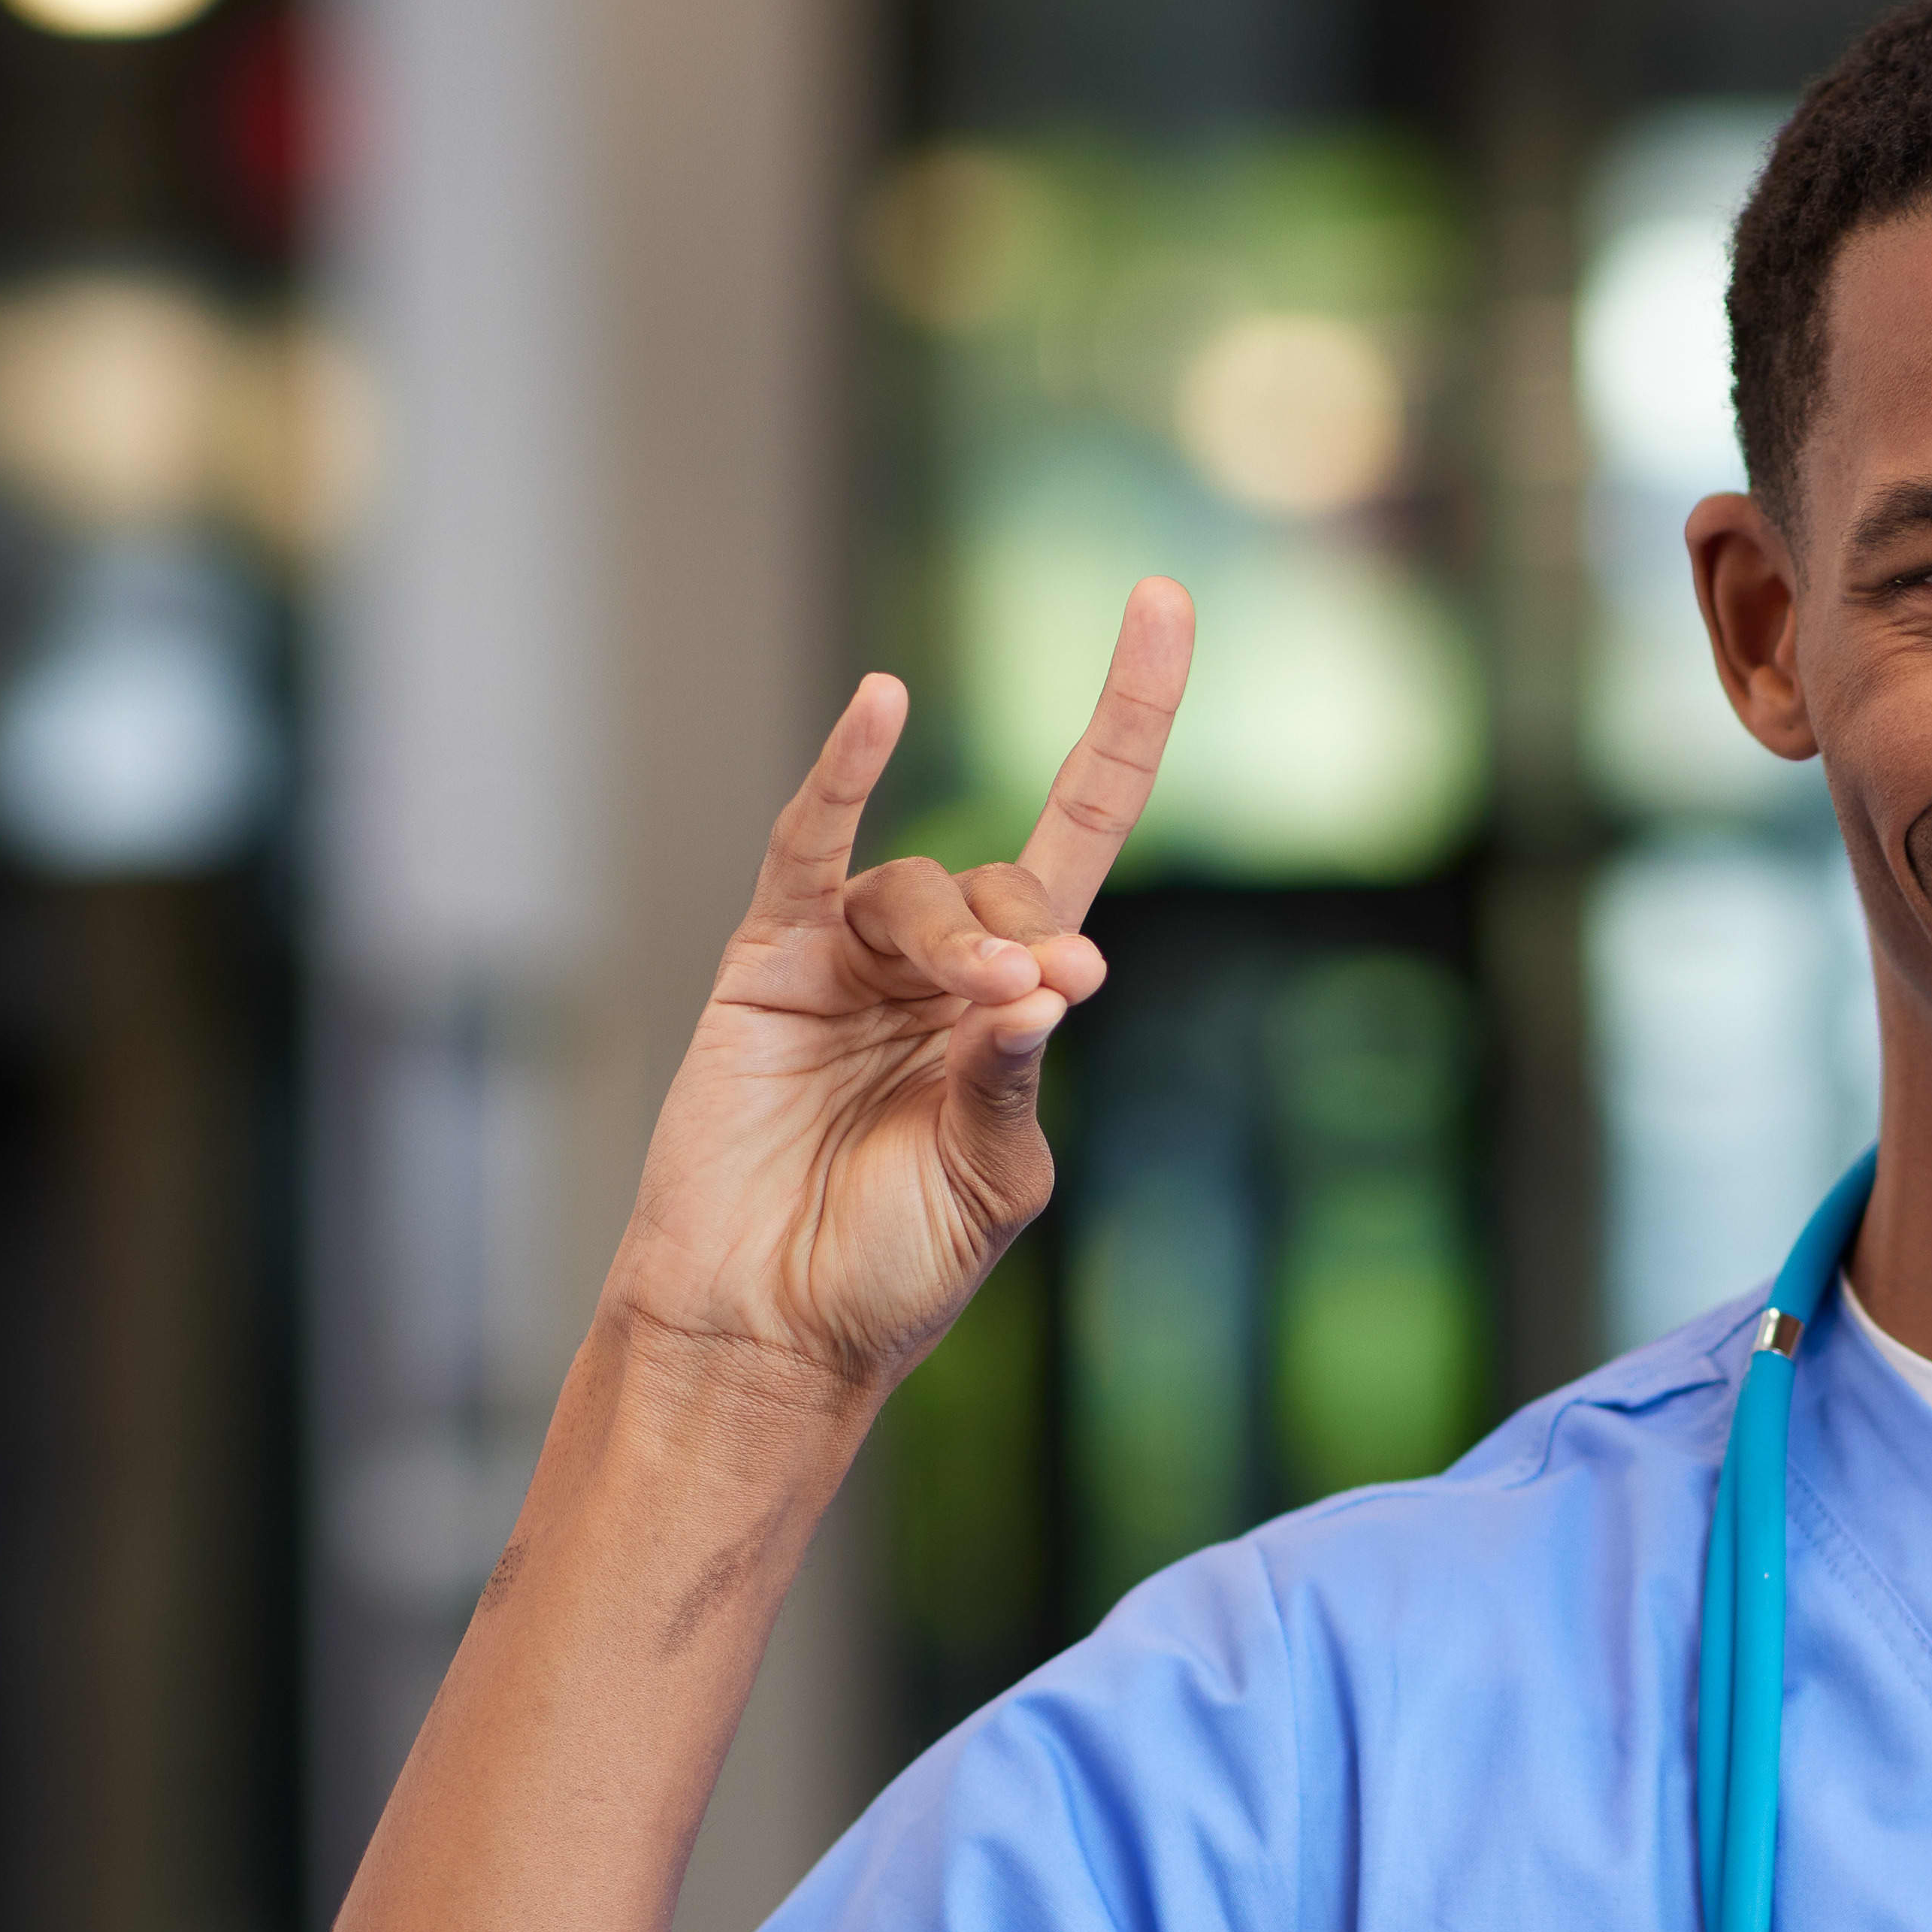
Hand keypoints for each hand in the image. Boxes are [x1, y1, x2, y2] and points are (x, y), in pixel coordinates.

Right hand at [599, 581, 1193, 1389]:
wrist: (767, 1328)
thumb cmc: (888, 1272)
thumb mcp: (992, 1184)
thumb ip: (1016, 1081)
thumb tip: (1052, 978)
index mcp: (1012, 1008)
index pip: (1086, 830)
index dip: (1129, 721)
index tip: (1165, 604)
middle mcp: (939, 965)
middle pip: (1010, 880)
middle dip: (1020, 932)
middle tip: (1019, 1000)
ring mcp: (852, 958)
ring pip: (921, 885)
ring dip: (951, 935)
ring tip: (964, 1008)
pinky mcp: (769, 962)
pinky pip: (810, 847)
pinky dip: (844, 774)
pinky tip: (882, 706)